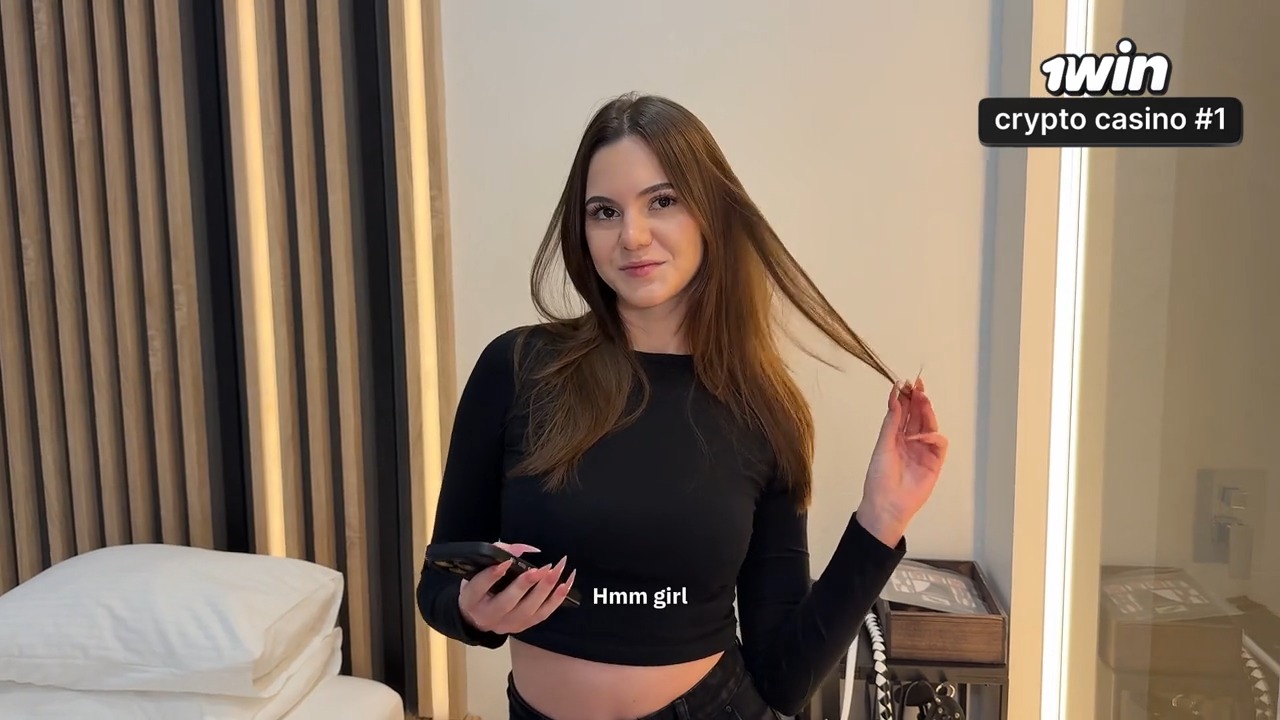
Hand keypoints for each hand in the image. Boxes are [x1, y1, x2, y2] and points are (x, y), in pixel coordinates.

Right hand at [458, 542, 576, 634]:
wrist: (477, 615)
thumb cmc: (480, 586)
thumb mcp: (480, 568)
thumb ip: (498, 553)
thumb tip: (526, 549)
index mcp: (471, 599)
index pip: (479, 588)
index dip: (492, 575)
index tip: (507, 561)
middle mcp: (487, 616)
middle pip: (507, 603)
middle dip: (525, 585)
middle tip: (541, 568)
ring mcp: (506, 625)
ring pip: (528, 611)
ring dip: (545, 590)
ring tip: (557, 571)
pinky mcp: (522, 627)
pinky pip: (542, 615)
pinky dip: (555, 599)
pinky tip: (565, 584)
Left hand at [857, 378, 948, 545]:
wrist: (887, 504)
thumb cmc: (879, 476)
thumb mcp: (883, 445)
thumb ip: (891, 422)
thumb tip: (895, 397)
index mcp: (895, 437)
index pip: (903, 413)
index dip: (905, 398)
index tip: (905, 383)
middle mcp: (910, 441)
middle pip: (918, 416)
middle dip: (918, 400)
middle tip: (918, 386)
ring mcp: (923, 451)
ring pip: (929, 426)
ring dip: (927, 411)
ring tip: (921, 399)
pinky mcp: (934, 462)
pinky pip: (939, 444)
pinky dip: (932, 436)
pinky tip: (922, 435)